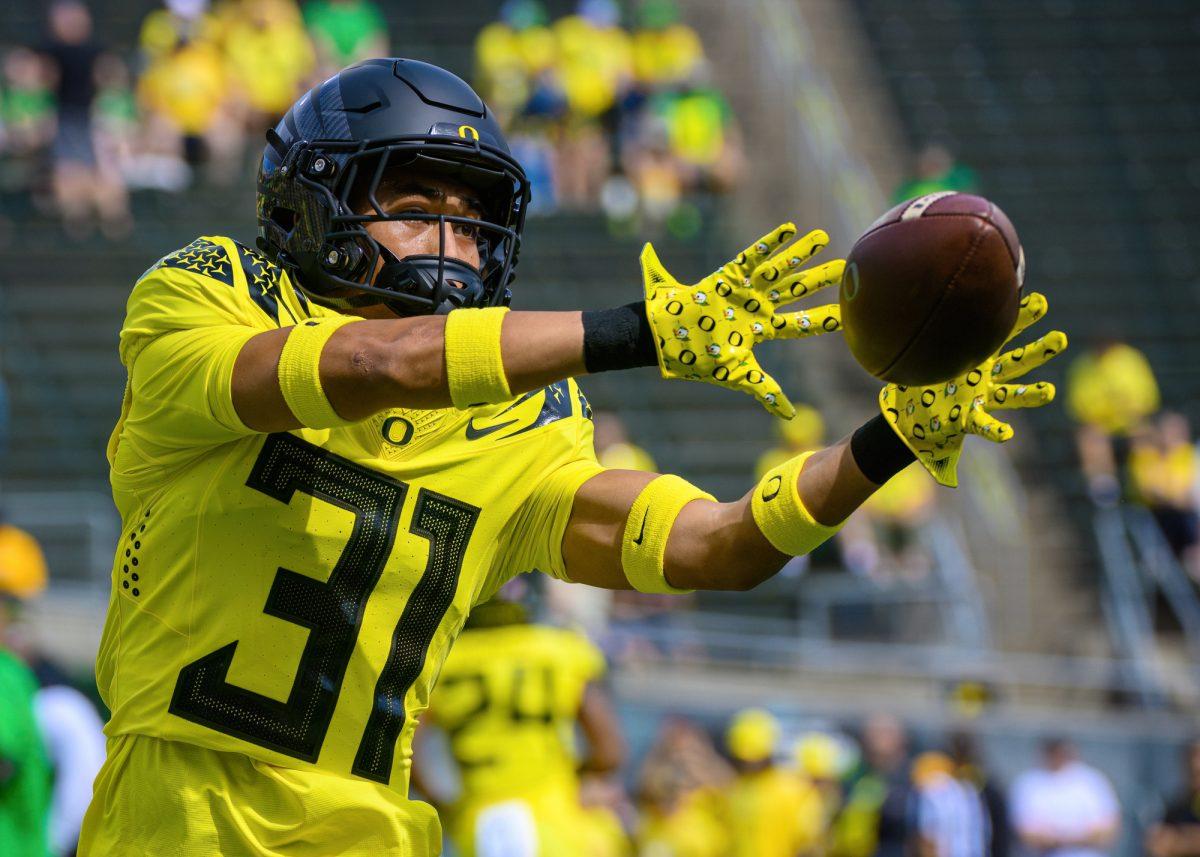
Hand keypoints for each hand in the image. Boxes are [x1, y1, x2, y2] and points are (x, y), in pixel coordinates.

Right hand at [642, 223, 843, 418]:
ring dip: (800, 254)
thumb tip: (790, 416)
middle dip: (819, 279)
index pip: (798, 324)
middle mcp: (756, 307)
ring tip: (822, 237)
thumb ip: (764, 389)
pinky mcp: (727, 276)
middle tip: (844, 265)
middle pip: (795, 291)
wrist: (665, 340)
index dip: (822, 319)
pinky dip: (770, 243)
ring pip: (778, 269)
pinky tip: (790, 230)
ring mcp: (743, 290)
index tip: (847, 313)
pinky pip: (753, 256)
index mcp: (759, 330)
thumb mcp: (736, 374)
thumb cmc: (697, 359)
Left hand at [881, 292, 1067, 486]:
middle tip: (1060, 338)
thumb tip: (926, 287)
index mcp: (977, 356)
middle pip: (1018, 362)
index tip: (1039, 301)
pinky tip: (1006, 434)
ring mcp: (980, 399)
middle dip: (1040, 351)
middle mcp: (985, 377)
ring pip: (1011, 395)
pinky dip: (994, 430)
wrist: (912, 414)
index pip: (1004, 335)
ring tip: (1049, 391)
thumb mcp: (925, 351)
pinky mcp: (968, 420)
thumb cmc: (923, 380)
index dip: (1022, 318)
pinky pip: (984, 425)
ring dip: (1031, 394)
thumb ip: (931, 327)